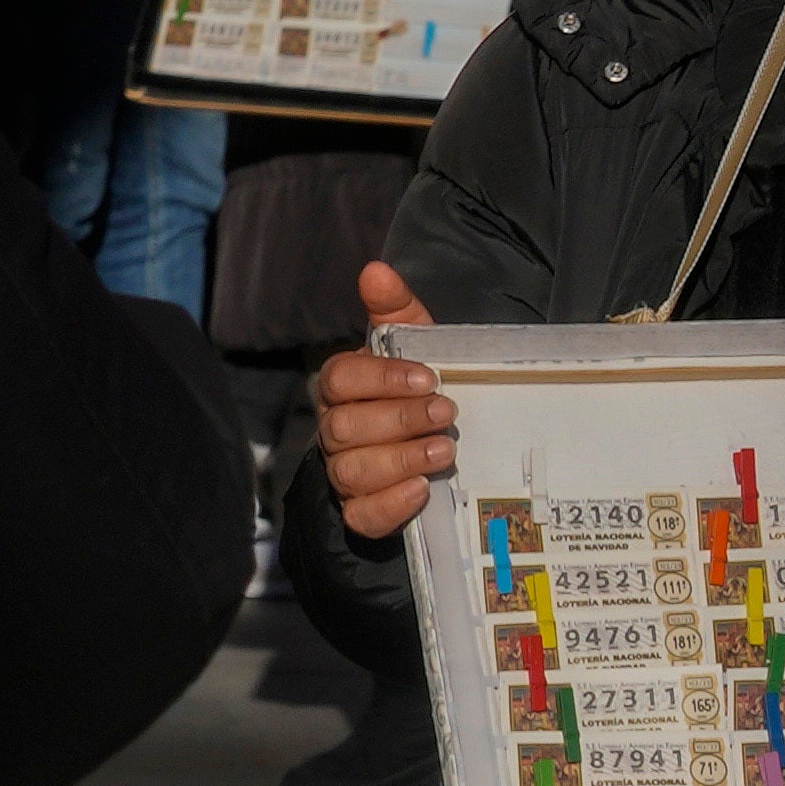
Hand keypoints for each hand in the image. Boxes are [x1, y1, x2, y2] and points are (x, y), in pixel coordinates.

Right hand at [311, 261, 459, 538]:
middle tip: (447, 412)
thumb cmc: (419, 389)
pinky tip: (421, 490)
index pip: (340, 378)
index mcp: (344, 387)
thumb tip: (375, 270)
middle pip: (345, 427)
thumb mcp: (417, 345)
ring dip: (400, 460)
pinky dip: (389, 505)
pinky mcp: (361, 511)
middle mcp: (337, 430)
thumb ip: (396, 309)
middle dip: (399, 420)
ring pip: (352, 471)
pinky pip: (361, 515)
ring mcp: (345, 472)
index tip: (428, 378)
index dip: (381, 378)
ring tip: (444, 450)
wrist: (432, 447)